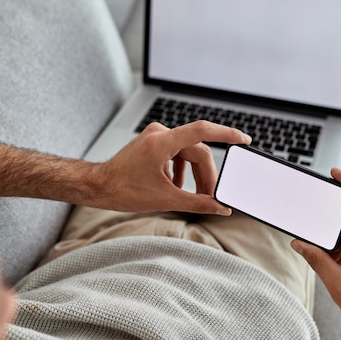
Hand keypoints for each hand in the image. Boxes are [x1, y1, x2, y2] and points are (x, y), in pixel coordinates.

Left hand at [93, 121, 250, 214]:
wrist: (97, 187)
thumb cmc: (122, 190)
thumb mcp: (165, 200)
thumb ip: (196, 203)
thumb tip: (219, 207)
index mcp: (162, 142)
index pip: (202, 131)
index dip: (226, 134)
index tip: (243, 140)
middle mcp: (159, 134)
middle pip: (197, 150)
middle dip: (206, 174)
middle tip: (210, 197)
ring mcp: (155, 136)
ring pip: (188, 152)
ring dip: (194, 173)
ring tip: (195, 195)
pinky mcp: (152, 142)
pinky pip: (177, 152)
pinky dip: (182, 168)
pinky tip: (178, 185)